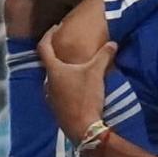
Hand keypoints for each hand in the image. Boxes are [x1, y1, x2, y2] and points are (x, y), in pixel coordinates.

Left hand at [38, 25, 117, 141]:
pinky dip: (65, 85)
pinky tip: (78, 88)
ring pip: (54, 79)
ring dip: (63, 72)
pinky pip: (58, 92)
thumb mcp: (96, 73)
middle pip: (49, 64)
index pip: (44, 47)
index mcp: (54, 70)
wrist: (83, 128)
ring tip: (76, 69)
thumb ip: (104, 55)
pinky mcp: (56, 109)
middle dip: (58, 55)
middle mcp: (47, 83)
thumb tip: (113, 43)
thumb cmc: (86, 97)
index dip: (48, 35)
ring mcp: (50, 97)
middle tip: (69, 48)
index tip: (56, 28)